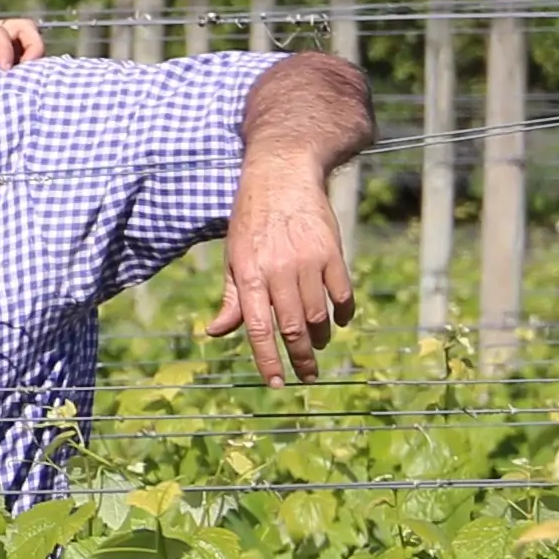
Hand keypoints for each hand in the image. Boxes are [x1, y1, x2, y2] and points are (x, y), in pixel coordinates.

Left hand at [0, 12, 44, 85]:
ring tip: (25, 80)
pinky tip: (15, 85)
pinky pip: (14, 55)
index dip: (6, 50)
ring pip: (24, 40)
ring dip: (30, 56)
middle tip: (29, 71)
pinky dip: (20, 67)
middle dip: (33, 46)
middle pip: (24, 28)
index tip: (5, 70)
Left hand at [206, 156, 354, 386]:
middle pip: (292, 328)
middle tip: (307, 377)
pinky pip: (342, 293)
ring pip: (318, 314)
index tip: (276, 384)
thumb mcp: (233, 256)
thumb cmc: (252, 219)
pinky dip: (343, 312)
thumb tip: (215, 332)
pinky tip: (339, 320)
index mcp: (249, 274)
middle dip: (300, 359)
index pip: (257, 328)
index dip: (267, 360)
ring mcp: (307, 260)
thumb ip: (231, 298)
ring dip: (320, 337)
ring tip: (317, 344)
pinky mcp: (332, 251)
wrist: (282, 174)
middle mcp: (278, 270)